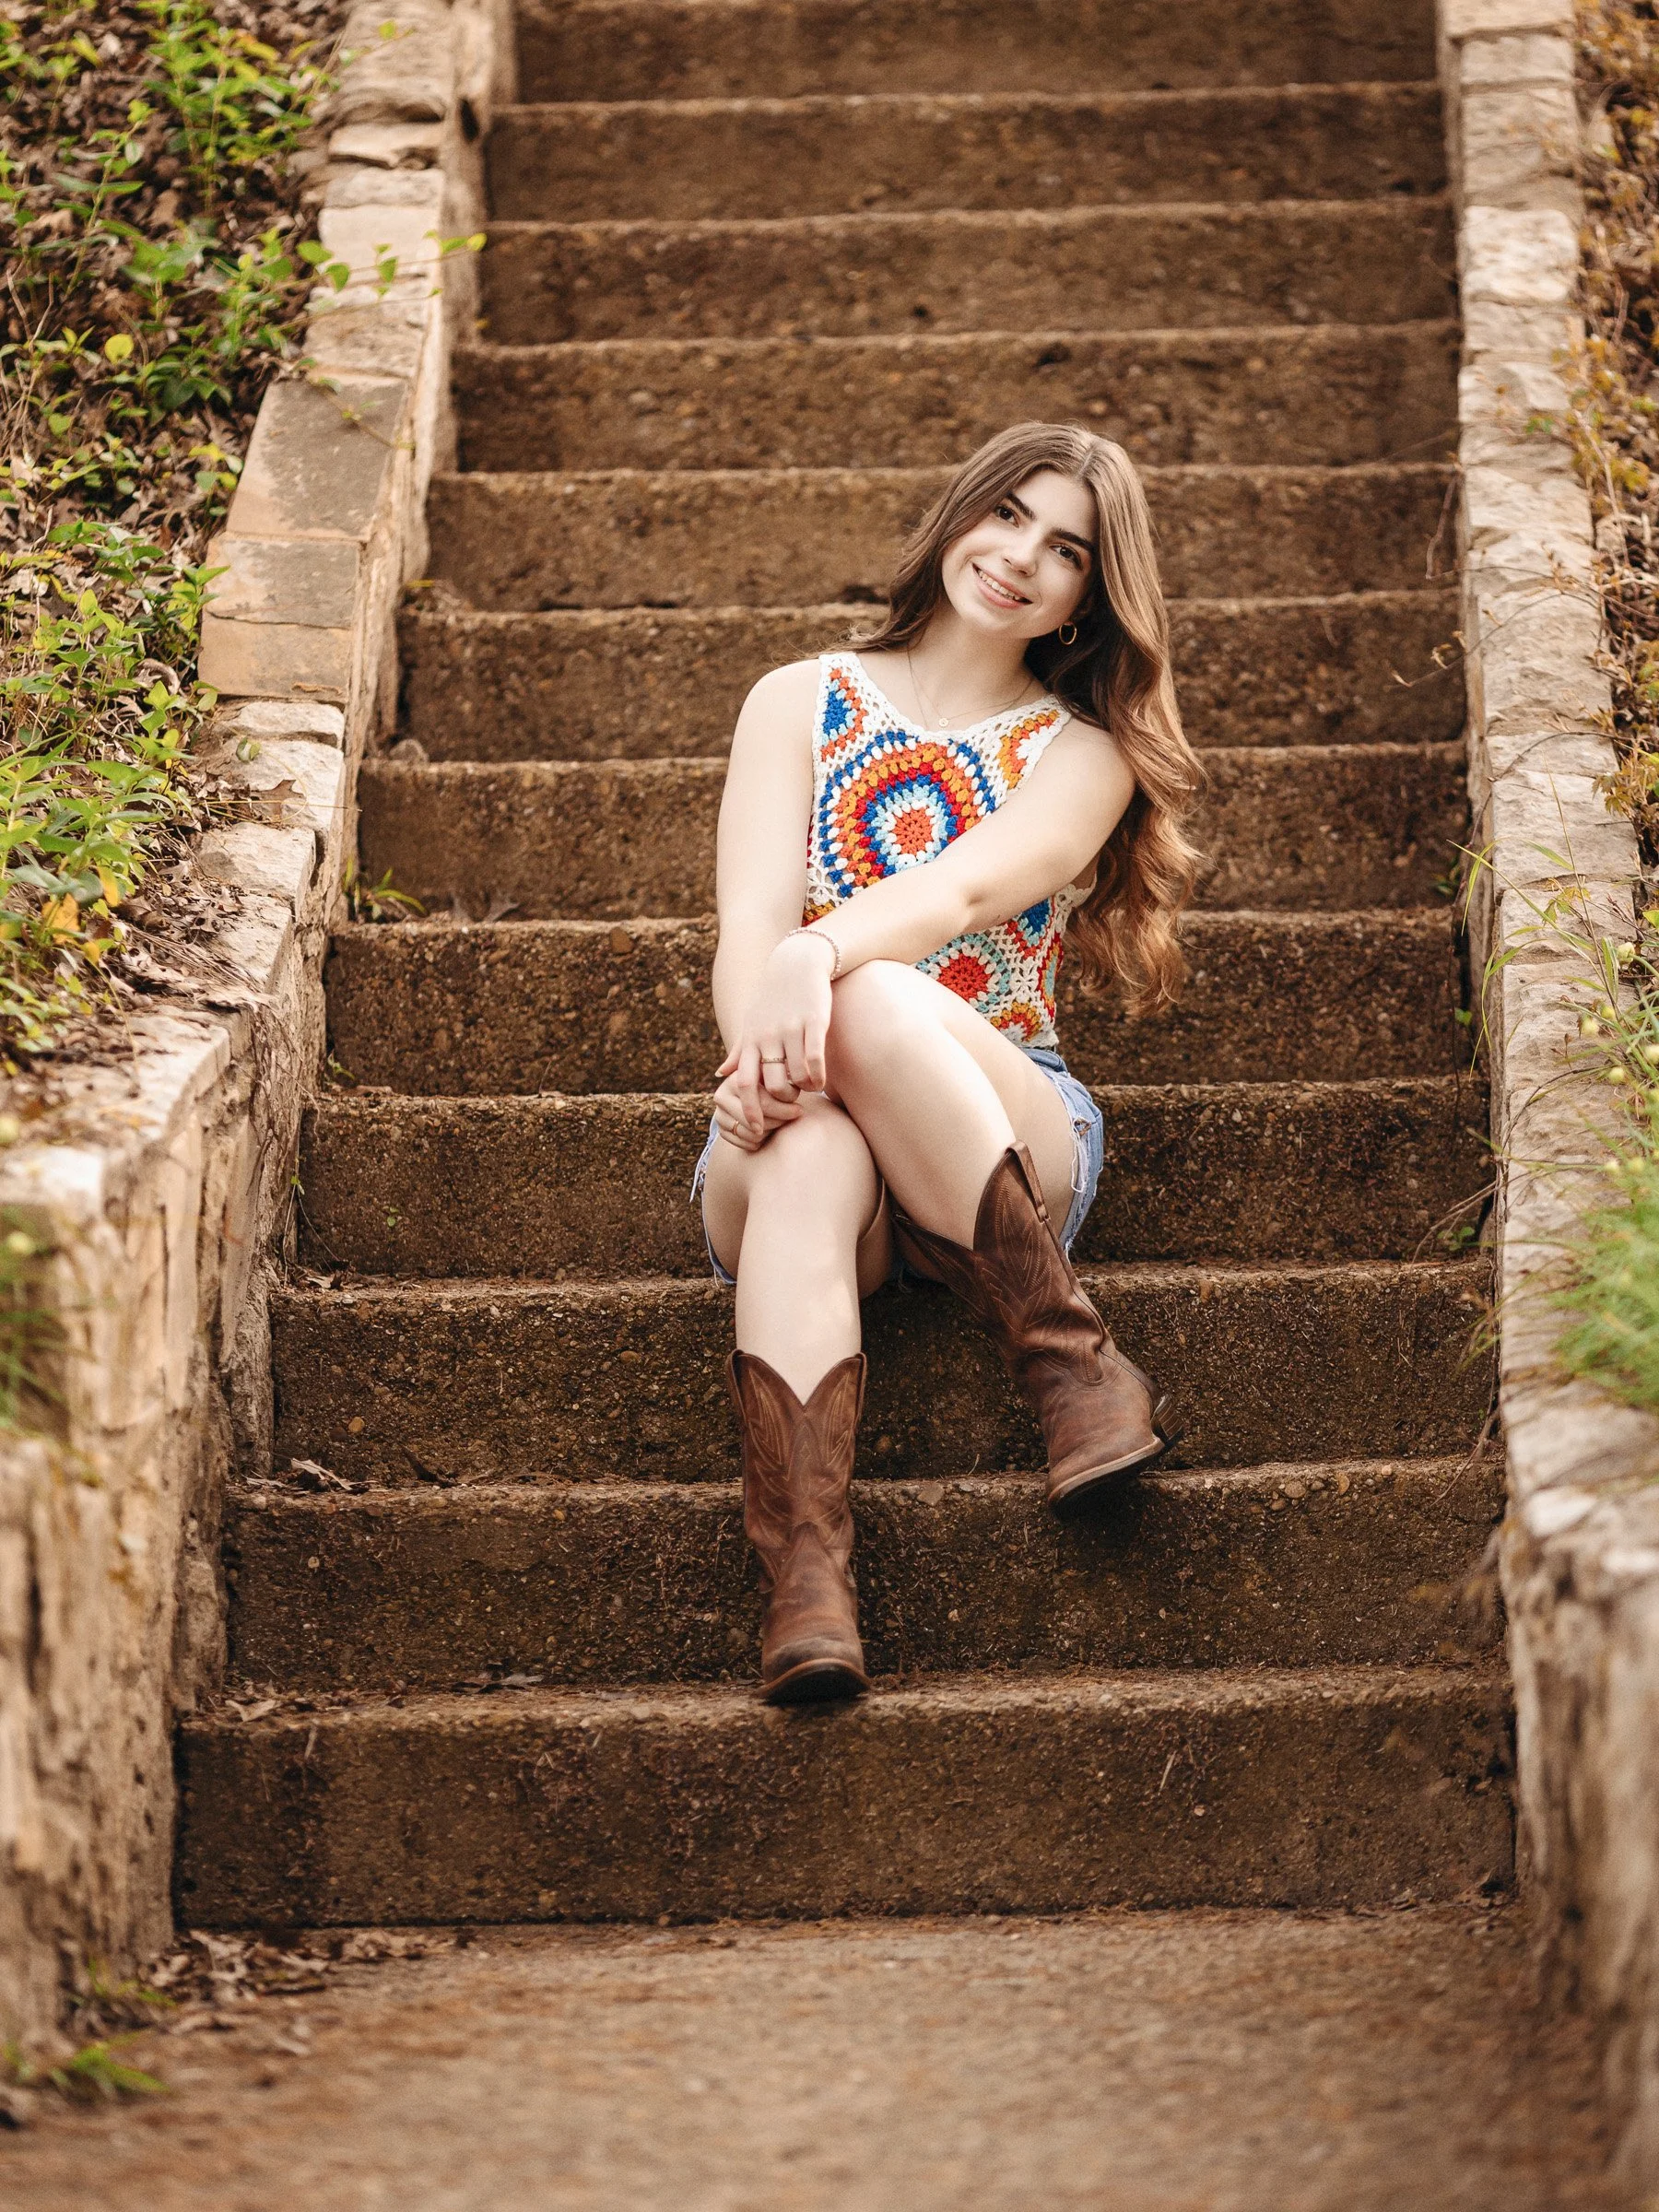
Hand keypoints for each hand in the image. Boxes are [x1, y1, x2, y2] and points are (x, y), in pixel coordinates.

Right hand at [711, 1066, 800, 1151]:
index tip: (799, 1111)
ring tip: (778, 1125)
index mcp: (737, 1079)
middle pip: (756, 1121)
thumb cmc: (769, 1083)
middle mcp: (722, 1095)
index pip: (764, 1102)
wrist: (749, 1094)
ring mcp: (719, 1113)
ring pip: (750, 1134)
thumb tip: (797, 1085)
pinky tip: (766, 1133)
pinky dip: (758, 1142)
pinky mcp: (720, 1129)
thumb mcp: (775, 1076)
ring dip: (768, 1133)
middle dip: (777, 1123)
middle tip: (789, 1120)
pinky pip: (743, 1143)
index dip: (784, 1109)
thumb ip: (783, 1079)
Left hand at [715, 930, 836, 1137]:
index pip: (745, 1083)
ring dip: (804, 1090)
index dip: (750, 1109)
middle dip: (784, 1102)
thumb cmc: (772, 998)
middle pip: (773, 1085)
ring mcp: (790, 1029)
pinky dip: (818, 1077)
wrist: (797, 963)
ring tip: (809, 1088)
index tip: (757, 1129)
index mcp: (751, 1040)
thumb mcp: (751, 1023)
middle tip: (792, 1103)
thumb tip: (720, 1074)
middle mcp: (767, 1036)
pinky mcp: (813, 1021)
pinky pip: (815, 1060)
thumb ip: (738, 1051)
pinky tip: (821, 1079)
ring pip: (796, 1076)